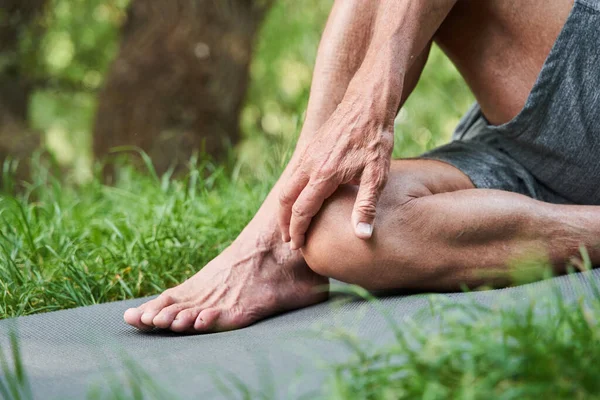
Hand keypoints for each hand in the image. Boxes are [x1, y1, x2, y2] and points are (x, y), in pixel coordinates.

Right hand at [278, 100, 393, 249]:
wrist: (367, 102)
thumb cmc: (376, 138)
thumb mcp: (377, 174)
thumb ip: (366, 206)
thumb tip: (362, 235)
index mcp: (324, 175)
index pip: (301, 211)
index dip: (298, 231)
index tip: (298, 246)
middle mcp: (309, 165)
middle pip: (285, 200)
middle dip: (284, 223)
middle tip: (290, 241)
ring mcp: (307, 155)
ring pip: (285, 187)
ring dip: (284, 208)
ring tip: (291, 224)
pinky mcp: (310, 148)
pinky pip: (292, 175)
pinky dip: (289, 193)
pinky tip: (299, 200)